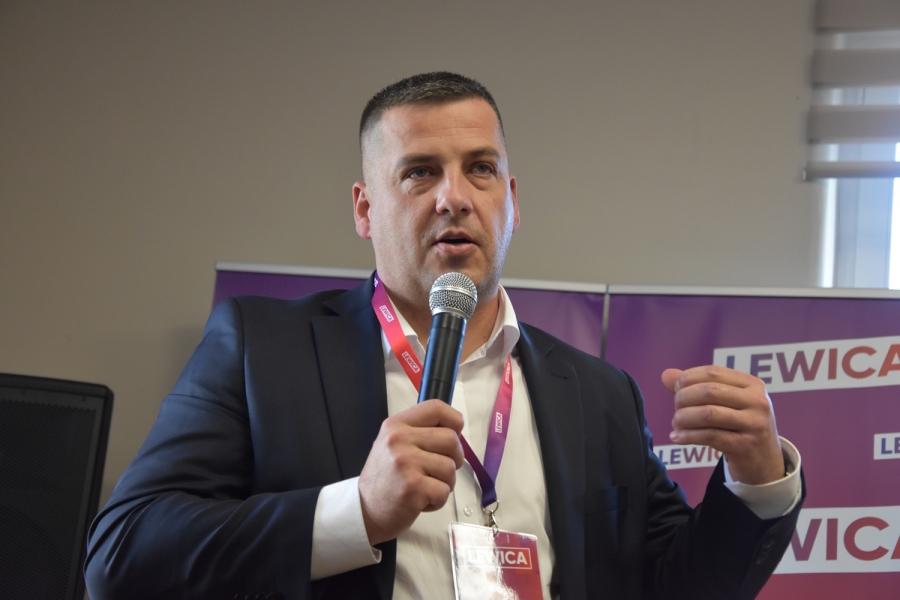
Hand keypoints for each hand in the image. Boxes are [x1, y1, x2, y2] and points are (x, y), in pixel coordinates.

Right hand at [358, 399, 464, 545]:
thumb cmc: (385, 478)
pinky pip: (445, 490)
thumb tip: (455, 429)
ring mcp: (406, 463)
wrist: (364, 510)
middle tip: (439, 469)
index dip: (454, 421)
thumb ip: (419, 432)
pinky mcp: (413, 487)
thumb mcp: (393, 443)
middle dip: (454, 458)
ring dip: (445, 482)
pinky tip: (421, 500)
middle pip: (451, 439)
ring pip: (451, 467)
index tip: (454, 434)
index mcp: (396, 425)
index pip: (436, 408)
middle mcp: (399, 439)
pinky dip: (438, 500)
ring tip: (426, 486)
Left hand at [661, 366, 784, 484]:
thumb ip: (696, 387)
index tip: (677, 389)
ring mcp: (754, 424)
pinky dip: (688, 436)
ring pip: (708, 414)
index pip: (713, 372)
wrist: (764, 462)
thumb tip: (666, 375)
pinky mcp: (746, 445)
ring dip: (684, 418)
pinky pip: (710, 436)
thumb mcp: (725, 403)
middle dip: (684, 398)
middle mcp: (757, 401)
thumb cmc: (739, 426)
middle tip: (676, 409)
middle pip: (709, 391)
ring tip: (676, 424)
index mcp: (752, 384)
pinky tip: (677, 438)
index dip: (688, 378)